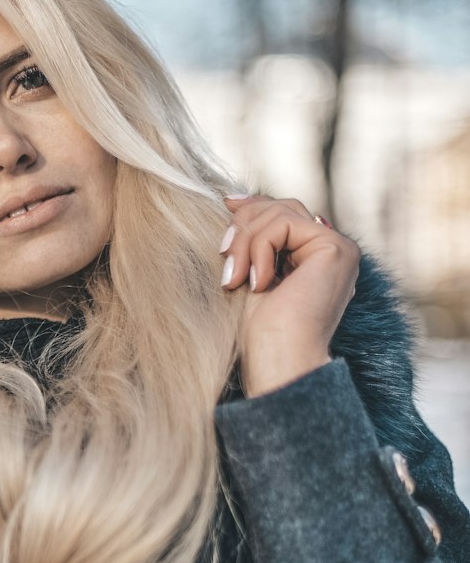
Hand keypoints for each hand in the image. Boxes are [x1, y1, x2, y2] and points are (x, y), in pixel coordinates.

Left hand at [218, 194, 359, 398]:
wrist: (279, 363)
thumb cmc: (261, 335)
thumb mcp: (249, 273)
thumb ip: (252, 239)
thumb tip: (235, 198)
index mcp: (315, 258)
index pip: (283, 213)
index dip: (252, 207)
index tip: (226, 205)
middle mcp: (332, 250)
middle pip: (281, 207)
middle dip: (243, 227)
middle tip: (224, 260)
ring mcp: (338, 248)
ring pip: (280, 212)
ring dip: (245, 242)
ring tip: (234, 278)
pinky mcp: (335, 249)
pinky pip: (283, 225)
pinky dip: (259, 250)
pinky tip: (258, 284)